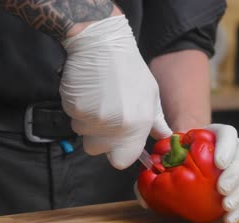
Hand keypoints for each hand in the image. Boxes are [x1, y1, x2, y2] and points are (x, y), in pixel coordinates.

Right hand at [60, 15, 171, 169]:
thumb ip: (156, 122)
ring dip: (87, 122)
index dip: (117, 154)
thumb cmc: (130, 70)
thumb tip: (165, 138)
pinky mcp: (75, 108)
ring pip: (83, 134)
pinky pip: (72, 118)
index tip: (117, 143)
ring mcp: (93, 118)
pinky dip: (77, 109)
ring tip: (96, 98)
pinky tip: (86, 92)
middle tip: (104, 115)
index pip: (121, 161)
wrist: (102, 45)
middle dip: (98, 137)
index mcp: (138, 125)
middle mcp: (116, 126)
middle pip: (97, 150)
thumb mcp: (151, 94)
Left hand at [134, 124, 238, 222]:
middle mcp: (233, 147)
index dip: (227, 146)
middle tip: (221, 189)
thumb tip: (142, 196)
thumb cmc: (175, 156)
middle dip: (236, 173)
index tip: (218, 163)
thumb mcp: (165, 156)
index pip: (228, 133)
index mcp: (216, 134)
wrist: (188, 161)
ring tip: (225, 206)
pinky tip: (228, 219)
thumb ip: (152, 171)